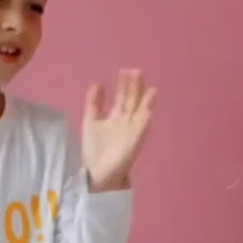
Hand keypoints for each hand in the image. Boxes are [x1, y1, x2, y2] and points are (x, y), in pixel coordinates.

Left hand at [81, 70, 155, 191]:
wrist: (99, 173)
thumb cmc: (94, 151)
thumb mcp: (90, 122)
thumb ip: (93, 103)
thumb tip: (97, 83)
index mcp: (114, 118)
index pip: (120, 98)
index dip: (122, 86)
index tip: (123, 72)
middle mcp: (125, 121)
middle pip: (130, 99)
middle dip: (132, 85)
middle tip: (134, 70)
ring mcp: (132, 127)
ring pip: (137, 105)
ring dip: (140, 91)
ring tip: (141, 76)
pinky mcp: (138, 134)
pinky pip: (145, 118)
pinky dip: (149, 105)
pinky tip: (152, 93)